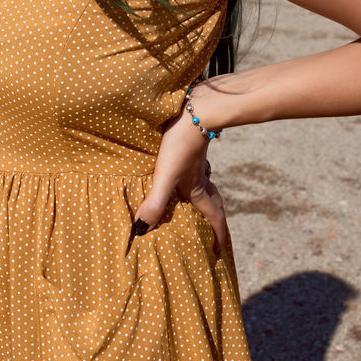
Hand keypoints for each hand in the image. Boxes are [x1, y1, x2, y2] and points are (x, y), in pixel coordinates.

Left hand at [132, 87, 226, 251]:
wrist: (196, 108)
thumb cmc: (180, 143)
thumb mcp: (165, 175)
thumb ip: (156, 202)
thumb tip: (142, 230)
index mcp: (196, 187)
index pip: (212, 217)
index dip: (216, 236)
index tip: (218, 253)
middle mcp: (199, 176)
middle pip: (213, 201)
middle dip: (215, 218)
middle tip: (215, 231)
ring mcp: (197, 159)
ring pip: (205, 181)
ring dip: (205, 194)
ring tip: (198, 200)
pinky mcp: (191, 142)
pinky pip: (196, 164)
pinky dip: (195, 171)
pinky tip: (185, 164)